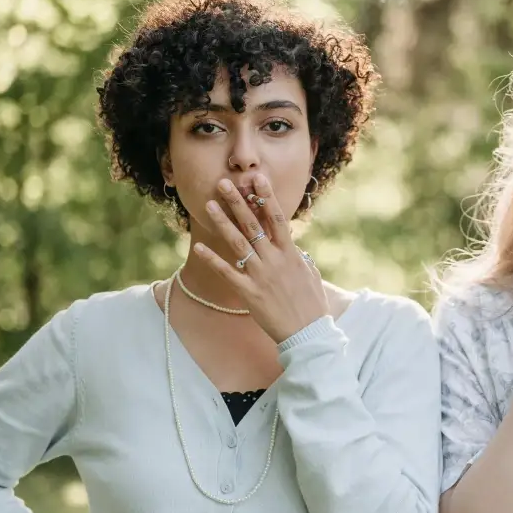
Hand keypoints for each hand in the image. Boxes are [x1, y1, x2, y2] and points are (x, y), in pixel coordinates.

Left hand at [192, 174, 330, 343]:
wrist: (308, 333)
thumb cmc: (312, 305)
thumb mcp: (311, 275)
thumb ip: (300, 259)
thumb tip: (295, 249)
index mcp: (291, 254)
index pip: (277, 218)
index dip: (266, 198)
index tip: (257, 179)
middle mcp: (274, 260)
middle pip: (253, 225)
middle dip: (238, 202)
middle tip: (224, 184)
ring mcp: (261, 275)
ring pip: (238, 243)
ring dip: (223, 223)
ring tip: (209, 205)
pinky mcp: (249, 292)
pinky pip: (227, 272)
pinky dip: (213, 260)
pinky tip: (199, 247)